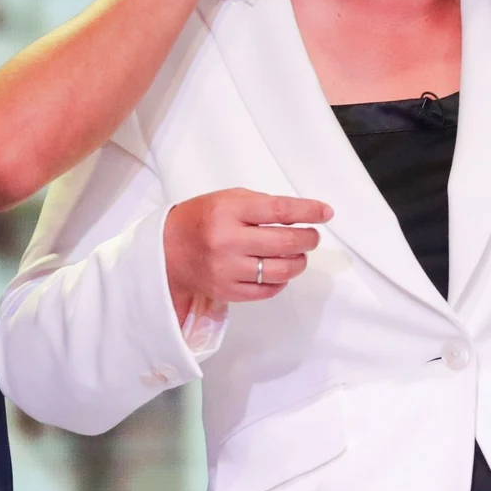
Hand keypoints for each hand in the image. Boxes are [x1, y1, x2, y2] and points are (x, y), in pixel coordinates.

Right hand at [164, 188, 332, 314]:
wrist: (166, 251)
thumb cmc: (201, 220)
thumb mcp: (227, 199)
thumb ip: (261, 205)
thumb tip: (301, 216)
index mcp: (228, 211)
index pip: (279, 210)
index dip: (308, 211)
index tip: (325, 212)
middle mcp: (228, 240)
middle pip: (285, 242)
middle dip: (308, 239)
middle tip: (312, 237)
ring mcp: (227, 269)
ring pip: (281, 270)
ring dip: (299, 262)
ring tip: (298, 255)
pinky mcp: (227, 291)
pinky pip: (267, 290)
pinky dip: (280, 281)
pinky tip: (279, 271)